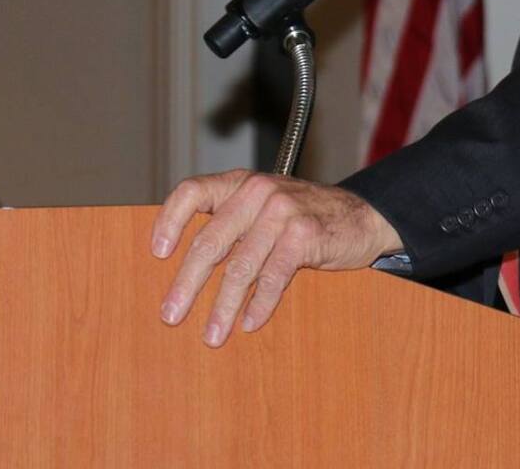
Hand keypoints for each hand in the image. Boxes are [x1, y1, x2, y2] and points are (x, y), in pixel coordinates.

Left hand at [151, 169, 401, 345]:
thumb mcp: (264, 208)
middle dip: (186, 283)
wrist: (363, 216)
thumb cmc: (303, 218)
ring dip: (222, 307)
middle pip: (210, 241)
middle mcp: (257, 192)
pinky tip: (248, 323)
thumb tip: (185, 269)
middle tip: (170, 315)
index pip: (192, 192)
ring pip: (240, 267)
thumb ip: (232, 224)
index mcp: (240, 184)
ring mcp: (282, 212)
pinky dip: (259, 305)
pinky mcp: (304, 235)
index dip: (169, 221)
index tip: (156, 254)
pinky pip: (272, 277)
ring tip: (212, 335)